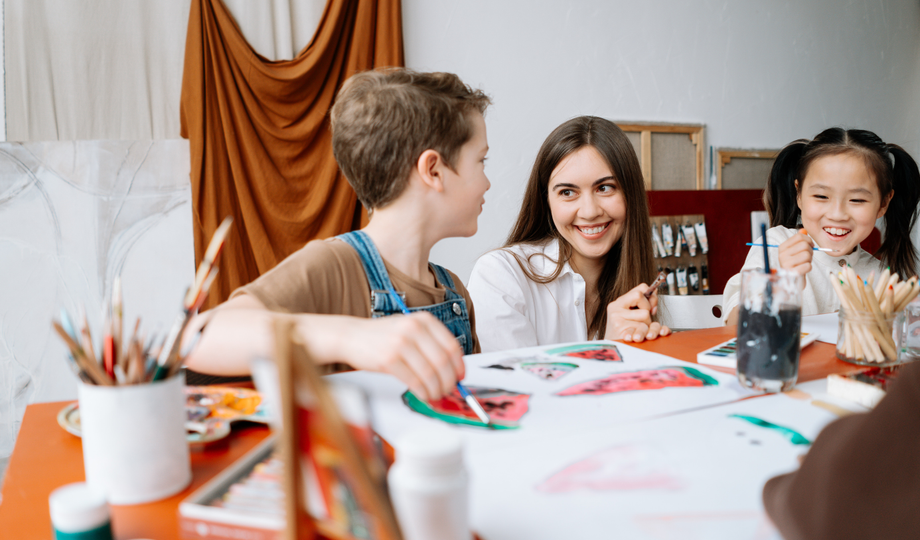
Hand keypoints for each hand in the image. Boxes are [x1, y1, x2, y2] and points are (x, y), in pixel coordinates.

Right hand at [333, 312, 464, 401]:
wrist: (351, 336)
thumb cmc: (382, 336)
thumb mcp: (409, 329)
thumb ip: (430, 344)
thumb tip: (453, 369)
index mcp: (424, 320)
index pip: (452, 346)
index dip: (459, 366)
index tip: (460, 377)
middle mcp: (414, 329)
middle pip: (443, 362)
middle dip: (449, 381)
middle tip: (448, 390)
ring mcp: (401, 343)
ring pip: (430, 374)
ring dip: (436, 389)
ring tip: (435, 394)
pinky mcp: (389, 360)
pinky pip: (414, 382)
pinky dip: (423, 392)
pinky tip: (423, 394)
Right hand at [602, 284, 671, 342]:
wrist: (612, 349)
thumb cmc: (624, 333)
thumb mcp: (632, 315)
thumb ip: (643, 303)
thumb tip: (655, 290)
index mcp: (620, 302)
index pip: (641, 288)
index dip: (650, 297)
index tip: (651, 308)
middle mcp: (616, 307)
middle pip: (641, 298)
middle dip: (648, 310)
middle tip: (643, 320)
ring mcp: (617, 317)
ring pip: (644, 314)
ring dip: (646, 325)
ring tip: (638, 331)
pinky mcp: (620, 328)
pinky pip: (641, 327)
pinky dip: (642, 333)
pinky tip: (634, 336)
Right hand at [778, 231, 813, 287]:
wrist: (791, 280)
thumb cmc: (795, 264)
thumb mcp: (795, 251)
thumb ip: (799, 240)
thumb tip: (803, 230)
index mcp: (782, 247)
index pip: (799, 237)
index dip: (808, 240)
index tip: (809, 246)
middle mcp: (782, 255)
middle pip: (805, 245)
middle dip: (810, 251)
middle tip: (806, 257)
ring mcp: (786, 264)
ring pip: (807, 255)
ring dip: (809, 260)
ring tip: (804, 263)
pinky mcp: (792, 273)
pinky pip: (808, 266)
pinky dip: (808, 268)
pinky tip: (803, 269)